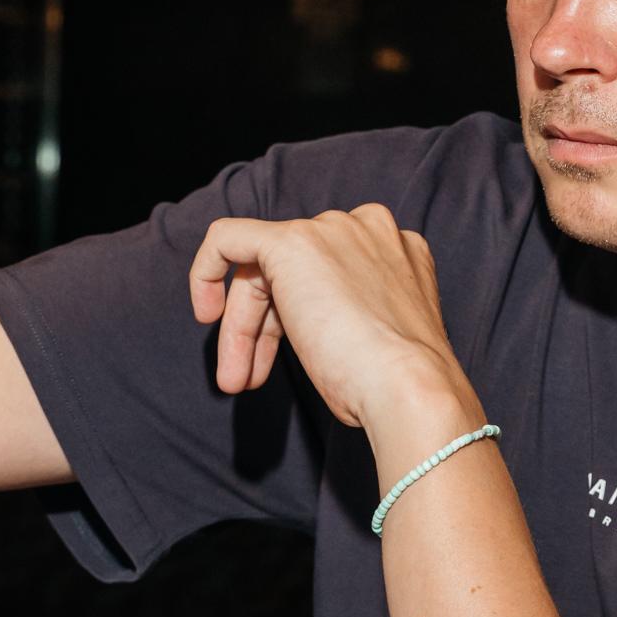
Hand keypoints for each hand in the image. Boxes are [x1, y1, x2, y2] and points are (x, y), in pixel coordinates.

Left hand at [188, 204, 473, 436]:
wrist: (410, 387)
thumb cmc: (397, 384)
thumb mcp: (376, 340)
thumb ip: (346, 317)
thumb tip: (315, 333)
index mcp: (397, 251)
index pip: (327, 274)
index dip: (293, 318)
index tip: (279, 359)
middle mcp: (366, 229)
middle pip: (291, 272)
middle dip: (261, 328)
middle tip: (247, 380)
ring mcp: (331, 231)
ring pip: (262, 268)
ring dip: (241, 328)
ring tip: (236, 381)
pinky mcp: (291, 241)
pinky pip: (228, 237)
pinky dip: (206, 271)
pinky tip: (206, 314)